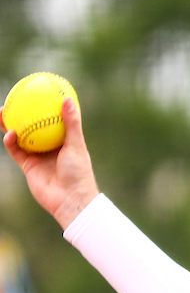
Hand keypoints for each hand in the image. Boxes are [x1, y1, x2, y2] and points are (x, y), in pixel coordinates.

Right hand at [2, 97, 98, 228]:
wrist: (70, 201)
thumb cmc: (79, 173)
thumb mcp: (76, 145)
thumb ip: (71, 123)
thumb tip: (68, 99)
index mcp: (63, 141)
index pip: (52, 120)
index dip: (45, 107)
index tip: (38, 92)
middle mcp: (50, 147)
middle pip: (33, 126)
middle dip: (23, 113)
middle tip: (14, 98)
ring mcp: (38, 156)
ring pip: (20, 136)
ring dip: (10, 124)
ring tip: (2, 110)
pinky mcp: (27, 166)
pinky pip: (15, 150)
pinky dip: (11, 141)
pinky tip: (9, 132)